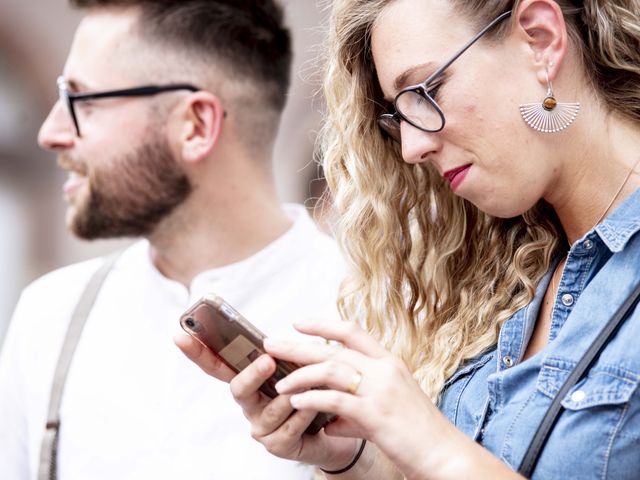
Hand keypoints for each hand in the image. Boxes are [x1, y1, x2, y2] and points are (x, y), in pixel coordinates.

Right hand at [174, 334, 359, 471]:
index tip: (180, 335)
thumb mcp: (296, 367)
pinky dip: (304, 414)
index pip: (216, 365)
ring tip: (311, 383)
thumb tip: (270, 342)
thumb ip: (281, 355)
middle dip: (252, 374)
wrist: (338, 423)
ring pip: (270, 409)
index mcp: (249, 382)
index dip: (197, 352)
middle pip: (237, 389)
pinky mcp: (278, 446)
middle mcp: (250, 405)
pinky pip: (289, 428)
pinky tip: (315, 407)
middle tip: (268, 360)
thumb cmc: (312, 390)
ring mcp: (261, 427)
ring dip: (290, 395)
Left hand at [265, 321, 451, 477]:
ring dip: (301, 376)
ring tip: (279, 384)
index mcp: (389, 362)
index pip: (352, 332)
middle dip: (298, 346)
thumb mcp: (389, 411)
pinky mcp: (375, 414)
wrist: (444, 456)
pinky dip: (312, 399)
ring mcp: (381, 390)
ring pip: (331, 370)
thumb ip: (358, 410)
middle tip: (270, 344)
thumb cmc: (417, 434)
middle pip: (333, 349)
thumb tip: (331, 421)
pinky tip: (295, 402)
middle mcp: (385, 369)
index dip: (322, 325)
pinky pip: (335, 400)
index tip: (297, 322)